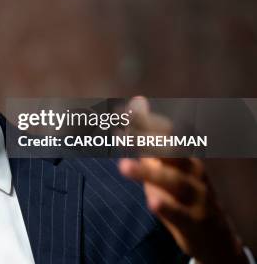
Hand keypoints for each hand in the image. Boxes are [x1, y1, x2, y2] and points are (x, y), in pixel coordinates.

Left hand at [118, 97, 246, 263]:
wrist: (214, 234)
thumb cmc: (181, 190)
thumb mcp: (166, 162)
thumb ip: (149, 134)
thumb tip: (137, 101)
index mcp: (184, 154)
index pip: (166, 132)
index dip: (144, 122)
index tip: (120, 112)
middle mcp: (192, 171)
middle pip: (173, 152)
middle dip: (148, 141)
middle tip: (121, 134)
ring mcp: (196, 196)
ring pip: (174, 182)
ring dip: (147, 173)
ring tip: (122, 167)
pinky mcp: (194, 221)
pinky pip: (180, 213)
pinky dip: (167, 207)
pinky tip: (151, 202)